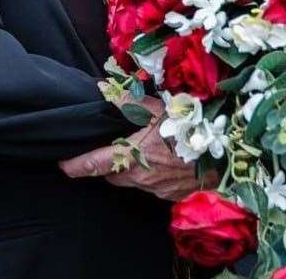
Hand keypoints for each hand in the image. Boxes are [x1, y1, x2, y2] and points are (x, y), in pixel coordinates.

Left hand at [59, 99, 210, 201]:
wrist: (224, 157)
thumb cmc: (188, 130)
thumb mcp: (157, 108)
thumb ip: (128, 101)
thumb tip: (104, 90)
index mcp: (129, 156)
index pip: (90, 165)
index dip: (72, 164)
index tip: (61, 161)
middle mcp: (138, 177)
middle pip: (109, 174)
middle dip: (105, 162)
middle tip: (109, 144)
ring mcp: (154, 189)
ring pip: (130, 180)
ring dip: (130, 167)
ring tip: (139, 147)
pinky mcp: (169, 195)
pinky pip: (151, 185)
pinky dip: (150, 173)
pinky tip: (162, 159)